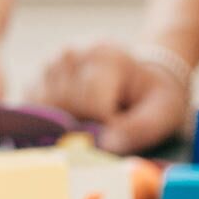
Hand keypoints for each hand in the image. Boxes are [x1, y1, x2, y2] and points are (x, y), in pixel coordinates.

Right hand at [33, 41, 187, 153]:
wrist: (140, 77)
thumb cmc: (152, 96)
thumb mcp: (164, 111)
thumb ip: (141, 128)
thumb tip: (106, 145)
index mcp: (106, 55)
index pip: (93, 104)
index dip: (108, 126)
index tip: (122, 126)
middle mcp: (71, 53)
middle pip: (66, 105)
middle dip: (85, 126)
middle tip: (107, 126)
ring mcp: (50, 65)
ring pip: (46, 109)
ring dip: (67, 124)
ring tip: (92, 119)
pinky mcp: (36, 80)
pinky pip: (34, 110)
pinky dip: (51, 123)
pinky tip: (74, 118)